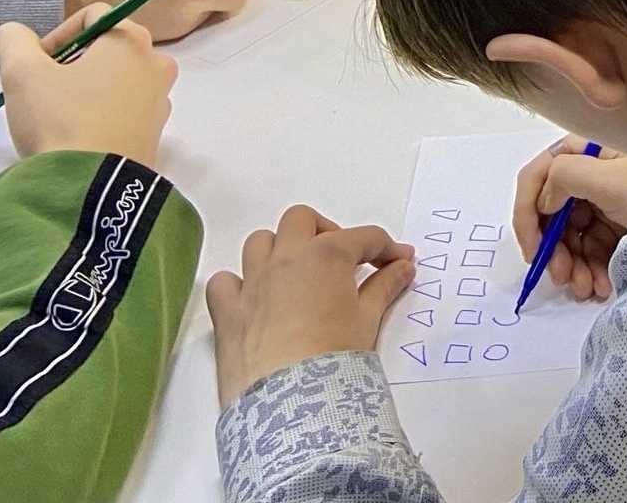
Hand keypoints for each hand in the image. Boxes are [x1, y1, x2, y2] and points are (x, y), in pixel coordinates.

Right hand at [0, 7, 176, 165]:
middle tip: (43, 92)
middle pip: (106, 49)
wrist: (90, 188)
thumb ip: (13, 40)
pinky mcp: (155, 134)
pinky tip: (77, 136)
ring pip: (115, 81)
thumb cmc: (59, 121)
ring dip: (85, 91)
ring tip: (58, 117)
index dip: (57, 36)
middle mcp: (156, 65)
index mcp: (132, 41)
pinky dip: (101, 116)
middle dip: (71, 65)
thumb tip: (15, 34)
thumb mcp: (22, 72)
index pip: (91, 17)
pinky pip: (124, 111)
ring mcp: (160, 101)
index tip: (36, 66)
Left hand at [208, 206, 415, 408]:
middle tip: (343, 260)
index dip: (386, 248)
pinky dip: (237, 284)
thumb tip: (402, 268)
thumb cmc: (335, 360)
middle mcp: (285, 259)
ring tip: (297, 274)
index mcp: (326, 256)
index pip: (364, 237)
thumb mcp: (367, 321)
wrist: (292, 405)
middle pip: (302, 221)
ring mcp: (252, 283)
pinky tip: (254, 299)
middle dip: (326, 231)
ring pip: (260, 242)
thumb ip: (384, 287)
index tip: (399, 261)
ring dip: (280, 250)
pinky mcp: (227, 312)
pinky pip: (223, 282)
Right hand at [511, 141, 626, 303]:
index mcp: (587, 153)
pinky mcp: (616, 230)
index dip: (527, 212)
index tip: (532, 249)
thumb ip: (564, 176)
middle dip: (554, 250)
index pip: (538, 176)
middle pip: (551, 214)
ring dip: (572, 267)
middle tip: (561, 278)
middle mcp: (591, 176)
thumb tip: (543, 200)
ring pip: (569, 239)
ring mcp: (604, 204)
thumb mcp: (608, 178)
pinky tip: (601, 288)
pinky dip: (590, 272)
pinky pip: (590, 253)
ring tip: (587, 290)